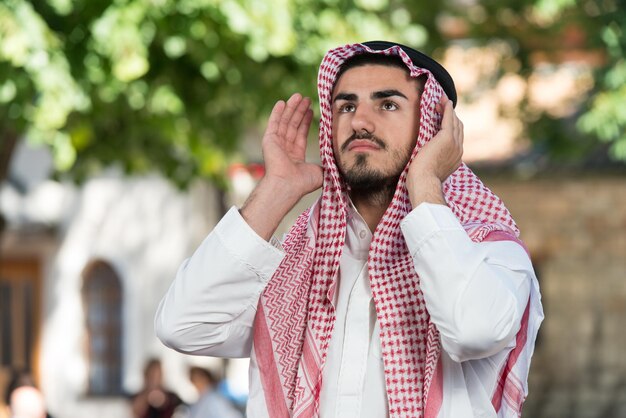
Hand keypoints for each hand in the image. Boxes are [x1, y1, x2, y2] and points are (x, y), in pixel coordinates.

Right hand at [240, 93, 322, 239]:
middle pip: (293, 125)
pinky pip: (274, 123)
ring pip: (285, 122)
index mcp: (295, 156)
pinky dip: (277, 112)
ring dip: (291, 109)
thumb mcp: (321, 171)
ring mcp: (276, 144)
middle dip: (299, 111)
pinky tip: (282, 102)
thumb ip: (328, 164)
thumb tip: (341, 164)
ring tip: (298, 96)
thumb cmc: (303, 182)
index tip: (312, 110)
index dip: (306, 122)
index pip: (300, 134)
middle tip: (306, 99)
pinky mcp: (269, 140)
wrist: (288, 185)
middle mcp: (284, 149)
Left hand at [406, 95, 462, 206]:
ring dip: (448, 110)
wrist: (424, 182)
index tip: (442, 120)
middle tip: (440, 107)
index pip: (456, 139)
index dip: (450, 127)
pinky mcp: (447, 138)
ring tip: (440, 102)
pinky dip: (447, 109)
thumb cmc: (421, 180)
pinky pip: (449, 119)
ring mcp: (455, 143)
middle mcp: (458, 150)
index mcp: (455, 158)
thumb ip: (432, 161)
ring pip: (454, 122)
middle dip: (450, 116)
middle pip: (458, 128)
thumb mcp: (429, 169)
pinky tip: (443, 102)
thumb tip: (425, 157)